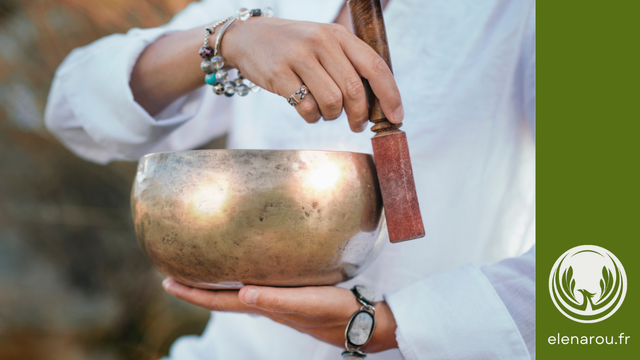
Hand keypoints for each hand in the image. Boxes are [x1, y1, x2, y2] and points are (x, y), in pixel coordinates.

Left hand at [162, 278, 397, 352]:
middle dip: (196, 288)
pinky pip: (254, 285)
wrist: (361, 321)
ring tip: (199, 271)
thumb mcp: (307, 303)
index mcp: (264, 306)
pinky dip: (238, 278)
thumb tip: (243, 293)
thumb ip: (276, 300)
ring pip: (235, 293)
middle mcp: (265, 304)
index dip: (193, 294)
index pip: (219, 302)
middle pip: (221, 298)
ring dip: (214, 284)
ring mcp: (276, 301)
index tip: (167, 283)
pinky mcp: (289, 293)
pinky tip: (244, 268)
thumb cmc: (335, 312)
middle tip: (172, 274)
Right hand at [222, 17, 403, 131]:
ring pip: (332, 102)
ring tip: (324, 111)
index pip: (375, 66)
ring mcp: (299, 57)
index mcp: (338, 35)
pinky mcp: (279, 74)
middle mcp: (321, 42)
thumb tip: (379, 102)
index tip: (396, 117)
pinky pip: (306, 108)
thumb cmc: (294, 47)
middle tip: (356, 124)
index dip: (390, 95)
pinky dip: (311, 117)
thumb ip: (349, 65)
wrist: (248, 37)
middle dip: (360, 115)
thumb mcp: (324, 44)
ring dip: (332, 116)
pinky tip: (307, 109)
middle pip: (355, 91)